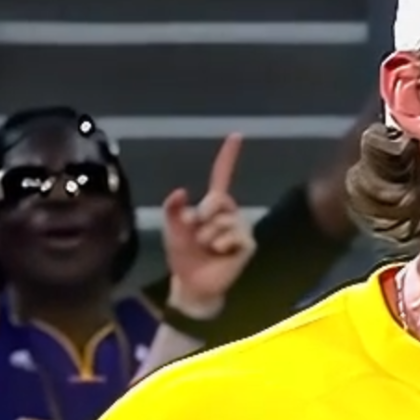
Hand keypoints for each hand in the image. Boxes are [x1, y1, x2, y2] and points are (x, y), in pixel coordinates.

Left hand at [162, 134, 252, 318]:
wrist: (192, 284)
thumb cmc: (184, 256)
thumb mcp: (172, 229)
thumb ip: (172, 208)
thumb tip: (182, 191)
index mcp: (212, 206)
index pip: (222, 175)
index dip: (228, 156)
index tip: (236, 135)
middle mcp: (230, 213)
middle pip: (218, 199)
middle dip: (203, 215)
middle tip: (197, 233)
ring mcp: (240, 228)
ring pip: (223, 220)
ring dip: (208, 235)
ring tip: (207, 248)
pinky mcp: (247, 244)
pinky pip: (232, 236)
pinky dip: (219, 244)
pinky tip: (218, 253)